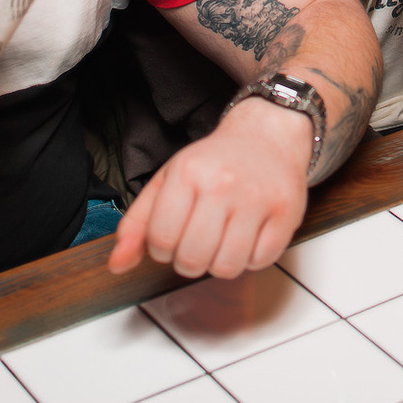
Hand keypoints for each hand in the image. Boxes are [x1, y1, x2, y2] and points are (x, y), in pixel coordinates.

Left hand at [108, 93, 310, 279]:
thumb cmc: (215, 162)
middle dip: (189, 260)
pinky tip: (247, 236)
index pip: (160, 240)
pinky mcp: (286, 212)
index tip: (171, 237)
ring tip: (222, 240)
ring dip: (220, 262)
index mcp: (188, 173)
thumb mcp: (168, 180)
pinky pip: (260, 262)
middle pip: (192, 259)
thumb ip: (137, 224)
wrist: (267, 135)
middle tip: (197, 241)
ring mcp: (257, 199)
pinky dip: (251, 258)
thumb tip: (116, 264)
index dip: (162, 249)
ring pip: (227, 267)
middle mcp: (222, 184)